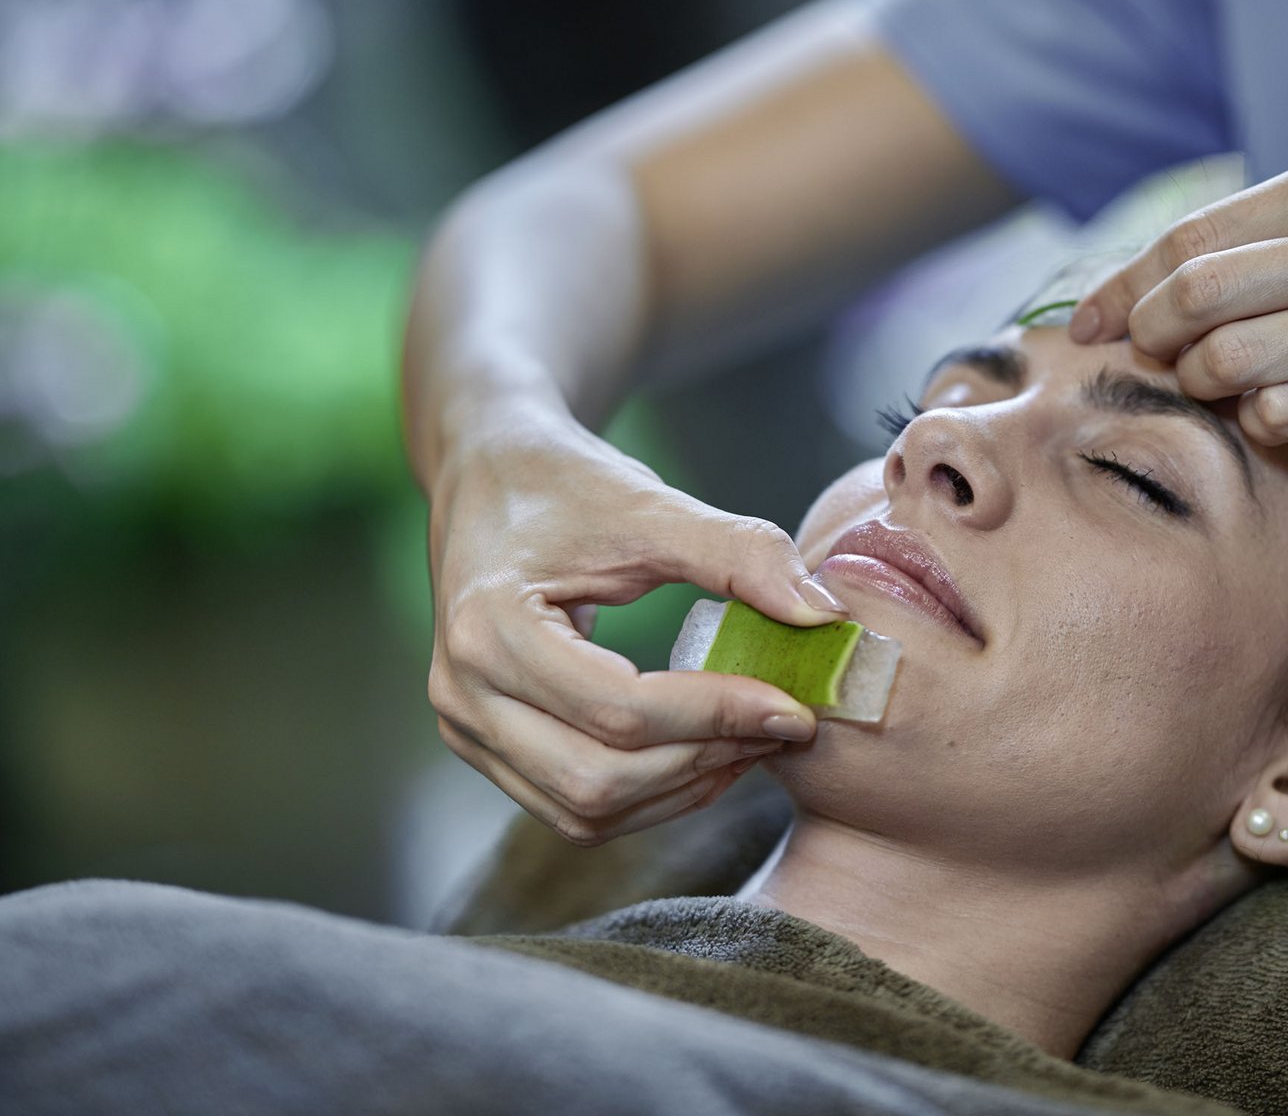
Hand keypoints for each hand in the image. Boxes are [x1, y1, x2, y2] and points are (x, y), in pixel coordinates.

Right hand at [426, 398, 844, 845]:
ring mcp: (465, 729)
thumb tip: (826, 615)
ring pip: (587, 811)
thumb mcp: (650, 504)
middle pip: (599, 779)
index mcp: (489, 628)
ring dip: (682, 789)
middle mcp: (461, 694)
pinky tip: (706, 752)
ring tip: (753, 741)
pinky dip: (649, 794)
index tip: (794, 705)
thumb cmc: (564, 484)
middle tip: (784, 727)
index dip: (716, 716)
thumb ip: (740, 554)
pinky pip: (574, 807)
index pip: (619, 709)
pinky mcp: (486, 746)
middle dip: (705, 761)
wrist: (489, 476)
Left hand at [1067, 147, 1287, 442]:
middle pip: (1197, 298)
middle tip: (1150, 355)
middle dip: (1149, 337)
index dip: (1123, 286)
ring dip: (1201, 383)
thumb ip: (1275, 222)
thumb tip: (1158, 272)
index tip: (1088, 321)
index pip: (1190, 238)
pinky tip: (1274, 410)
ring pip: (1234, 362)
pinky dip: (1261, 420)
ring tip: (1214, 382)